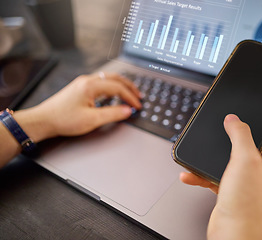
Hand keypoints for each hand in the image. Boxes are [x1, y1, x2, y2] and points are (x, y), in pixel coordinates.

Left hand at [19, 72, 141, 141]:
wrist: (43, 120)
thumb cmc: (63, 120)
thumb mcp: (92, 120)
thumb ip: (112, 114)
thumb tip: (127, 110)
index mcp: (91, 86)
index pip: (118, 87)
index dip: (130, 97)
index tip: (138, 105)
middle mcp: (87, 80)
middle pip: (115, 78)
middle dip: (129, 87)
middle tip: (139, 96)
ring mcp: (83, 83)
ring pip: (108, 78)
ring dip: (121, 85)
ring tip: (129, 93)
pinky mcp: (80, 88)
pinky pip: (101, 82)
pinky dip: (112, 87)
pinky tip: (113, 95)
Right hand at [180, 114, 261, 239]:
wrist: (232, 235)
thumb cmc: (247, 206)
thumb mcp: (245, 160)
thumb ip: (240, 135)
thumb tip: (235, 119)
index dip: (259, 124)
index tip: (245, 118)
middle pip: (248, 148)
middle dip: (230, 141)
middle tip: (220, 134)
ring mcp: (248, 185)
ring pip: (230, 163)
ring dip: (213, 159)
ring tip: (201, 156)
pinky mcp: (233, 193)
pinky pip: (217, 178)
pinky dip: (204, 176)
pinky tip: (192, 174)